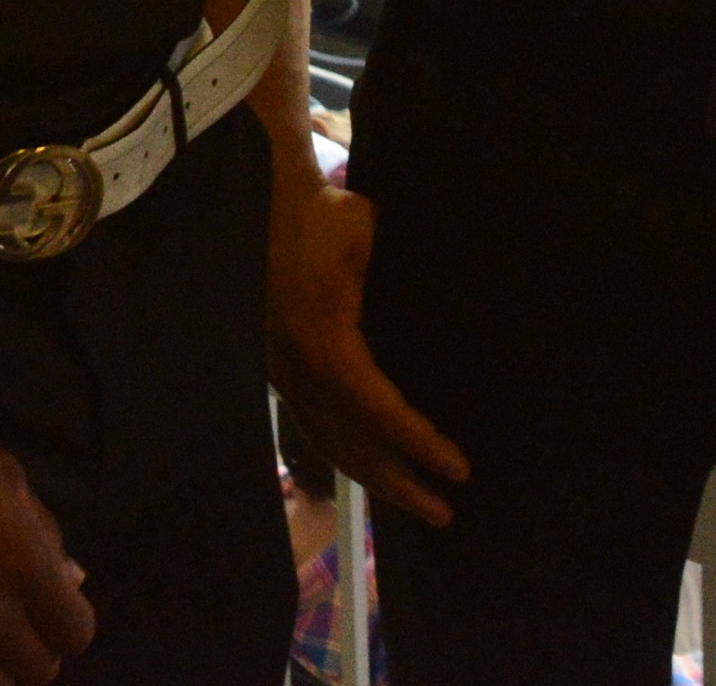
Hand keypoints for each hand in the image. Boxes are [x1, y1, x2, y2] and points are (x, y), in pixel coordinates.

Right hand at [270, 172, 467, 526]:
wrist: (257, 202)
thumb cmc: (320, 215)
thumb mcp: (367, 234)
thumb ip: (400, 274)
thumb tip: (451, 296)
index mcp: (324, 341)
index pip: (377, 409)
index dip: (417, 443)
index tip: (457, 469)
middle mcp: (298, 370)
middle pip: (351, 443)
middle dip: (399, 482)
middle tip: (445, 512)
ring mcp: (283, 374)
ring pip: (328, 442)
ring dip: (372, 477)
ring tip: (415, 502)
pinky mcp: (279, 370)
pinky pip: (314, 425)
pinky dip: (344, 453)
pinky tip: (368, 468)